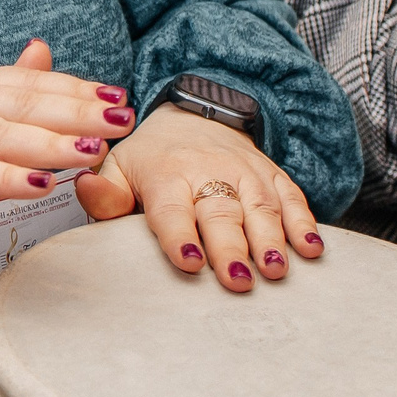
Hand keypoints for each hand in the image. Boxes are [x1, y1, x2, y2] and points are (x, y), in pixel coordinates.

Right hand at [0, 40, 129, 285]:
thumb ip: (0, 91)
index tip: (118, 98)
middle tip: (122, 121)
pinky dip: (9, 177)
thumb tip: (43, 51)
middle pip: (20, 102)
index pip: (25, 82)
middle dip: (76, 110)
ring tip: (93, 151)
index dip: (74, 88)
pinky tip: (42, 185)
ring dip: (50, 142)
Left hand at [76, 107, 323, 292]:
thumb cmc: (151, 159)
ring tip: (276, 270)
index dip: (180, 236)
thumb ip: (103, 192)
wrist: (193, 115)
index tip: (189, 263)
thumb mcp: (118, 168)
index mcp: (166, 174)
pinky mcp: (272, 173)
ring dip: (272, 239)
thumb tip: (84, 189)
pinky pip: (293, 197)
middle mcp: (209, 171)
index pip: (172, 209)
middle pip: (221, 212)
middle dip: (231, 246)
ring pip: (261, 206)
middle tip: (237, 281)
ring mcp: (245, 172)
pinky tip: (312, 250)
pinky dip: (304, 223)